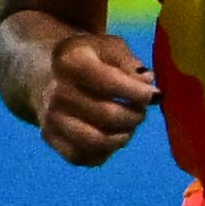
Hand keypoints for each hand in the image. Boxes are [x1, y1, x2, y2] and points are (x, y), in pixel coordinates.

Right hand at [29, 27, 157, 165]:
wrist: (50, 74)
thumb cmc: (91, 59)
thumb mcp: (110, 48)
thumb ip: (130, 63)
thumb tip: (146, 83)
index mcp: (70, 60)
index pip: (109, 82)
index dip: (137, 93)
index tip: (154, 95)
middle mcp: (56, 90)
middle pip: (106, 114)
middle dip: (134, 116)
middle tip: (142, 111)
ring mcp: (50, 117)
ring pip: (95, 141)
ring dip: (122, 137)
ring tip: (129, 126)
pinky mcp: (50, 138)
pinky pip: (83, 157)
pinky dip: (104, 152)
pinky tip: (112, 137)